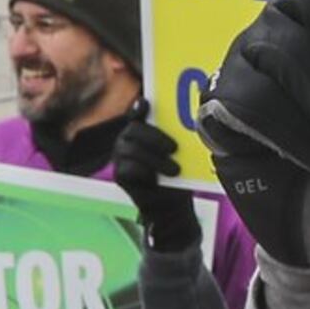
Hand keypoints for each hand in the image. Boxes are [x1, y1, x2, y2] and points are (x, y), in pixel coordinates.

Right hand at [112, 104, 202, 253]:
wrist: (170, 204)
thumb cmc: (176, 173)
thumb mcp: (180, 153)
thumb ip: (177, 137)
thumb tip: (190, 124)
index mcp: (142, 129)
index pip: (137, 113)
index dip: (139, 107)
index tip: (146, 104)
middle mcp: (127, 139)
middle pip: (134, 129)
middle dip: (155, 137)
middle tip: (174, 148)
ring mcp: (120, 156)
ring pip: (132, 150)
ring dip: (155, 159)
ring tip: (175, 170)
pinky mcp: (119, 174)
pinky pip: (129, 168)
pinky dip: (146, 172)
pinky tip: (157, 179)